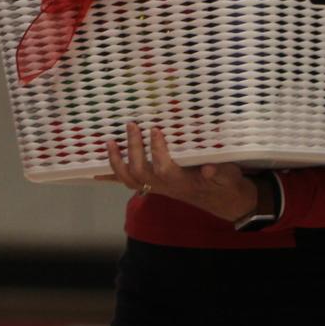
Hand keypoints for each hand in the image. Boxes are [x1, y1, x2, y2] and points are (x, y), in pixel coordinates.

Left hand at [104, 122, 259, 222]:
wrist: (223, 200)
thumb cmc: (226, 185)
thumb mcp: (230, 178)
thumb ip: (222, 173)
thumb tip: (209, 168)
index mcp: (183, 182)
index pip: (164, 169)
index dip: (157, 151)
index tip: (154, 129)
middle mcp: (165, 186)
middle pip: (141, 172)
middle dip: (133, 149)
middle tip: (131, 125)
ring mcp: (156, 187)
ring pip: (130, 180)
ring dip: (116, 162)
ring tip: (110, 141)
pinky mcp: (152, 185)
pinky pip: (128, 182)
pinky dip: (110, 176)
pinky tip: (94, 171)